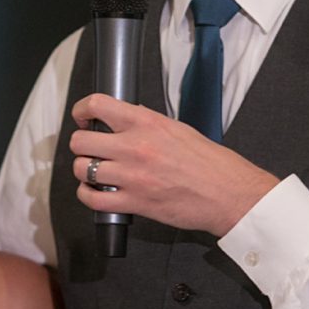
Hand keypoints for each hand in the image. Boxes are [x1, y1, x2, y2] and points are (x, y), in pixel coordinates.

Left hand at [69, 94, 278, 237]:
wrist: (228, 193)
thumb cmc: (211, 163)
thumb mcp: (178, 129)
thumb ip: (148, 124)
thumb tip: (125, 120)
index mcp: (147, 122)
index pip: (97, 104)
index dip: (82, 110)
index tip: (84, 118)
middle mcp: (135, 146)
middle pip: (80, 141)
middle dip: (82, 145)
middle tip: (91, 149)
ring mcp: (132, 176)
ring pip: (81, 169)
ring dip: (84, 172)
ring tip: (96, 173)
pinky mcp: (133, 203)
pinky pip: (92, 199)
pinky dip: (88, 196)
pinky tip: (97, 193)